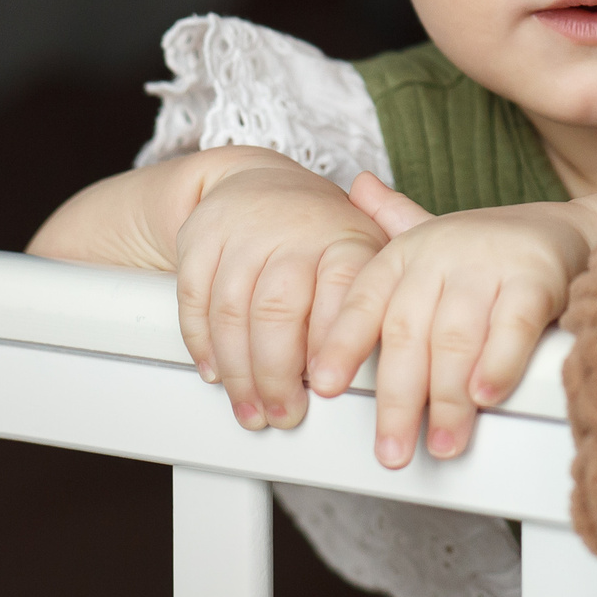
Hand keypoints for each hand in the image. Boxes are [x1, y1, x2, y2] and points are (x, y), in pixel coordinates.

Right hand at [172, 152, 388, 432]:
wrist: (258, 182)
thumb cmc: (321, 233)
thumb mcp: (366, 249)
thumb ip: (383, 299)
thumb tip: (401, 358)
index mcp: (346, 237)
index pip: (342, 290)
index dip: (333, 342)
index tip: (330, 386)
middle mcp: (294, 230)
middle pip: (279, 309)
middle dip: (278, 374)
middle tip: (285, 413)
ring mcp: (244, 232)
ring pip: (233, 312)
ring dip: (240, 372)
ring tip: (253, 408)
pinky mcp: (201, 237)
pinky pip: (195, 299)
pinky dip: (203, 344)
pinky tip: (217, 372)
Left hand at [307, 189, 596, 467]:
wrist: (570, 229)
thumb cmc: (490, 249)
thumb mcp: (433, 238)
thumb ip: (390, 226)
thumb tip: (356, 187)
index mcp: (408, 251)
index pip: (364, 299)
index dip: (342, 344)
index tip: (325, 386)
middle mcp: (443, 252)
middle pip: (407, 331)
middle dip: (398, 399)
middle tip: (393, 449)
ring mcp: (490, 262)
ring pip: (456, 337)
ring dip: (448, 399)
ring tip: (444, 442)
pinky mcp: (537, 276)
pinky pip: (512, 325)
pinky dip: (497, 364)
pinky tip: (486, 397)